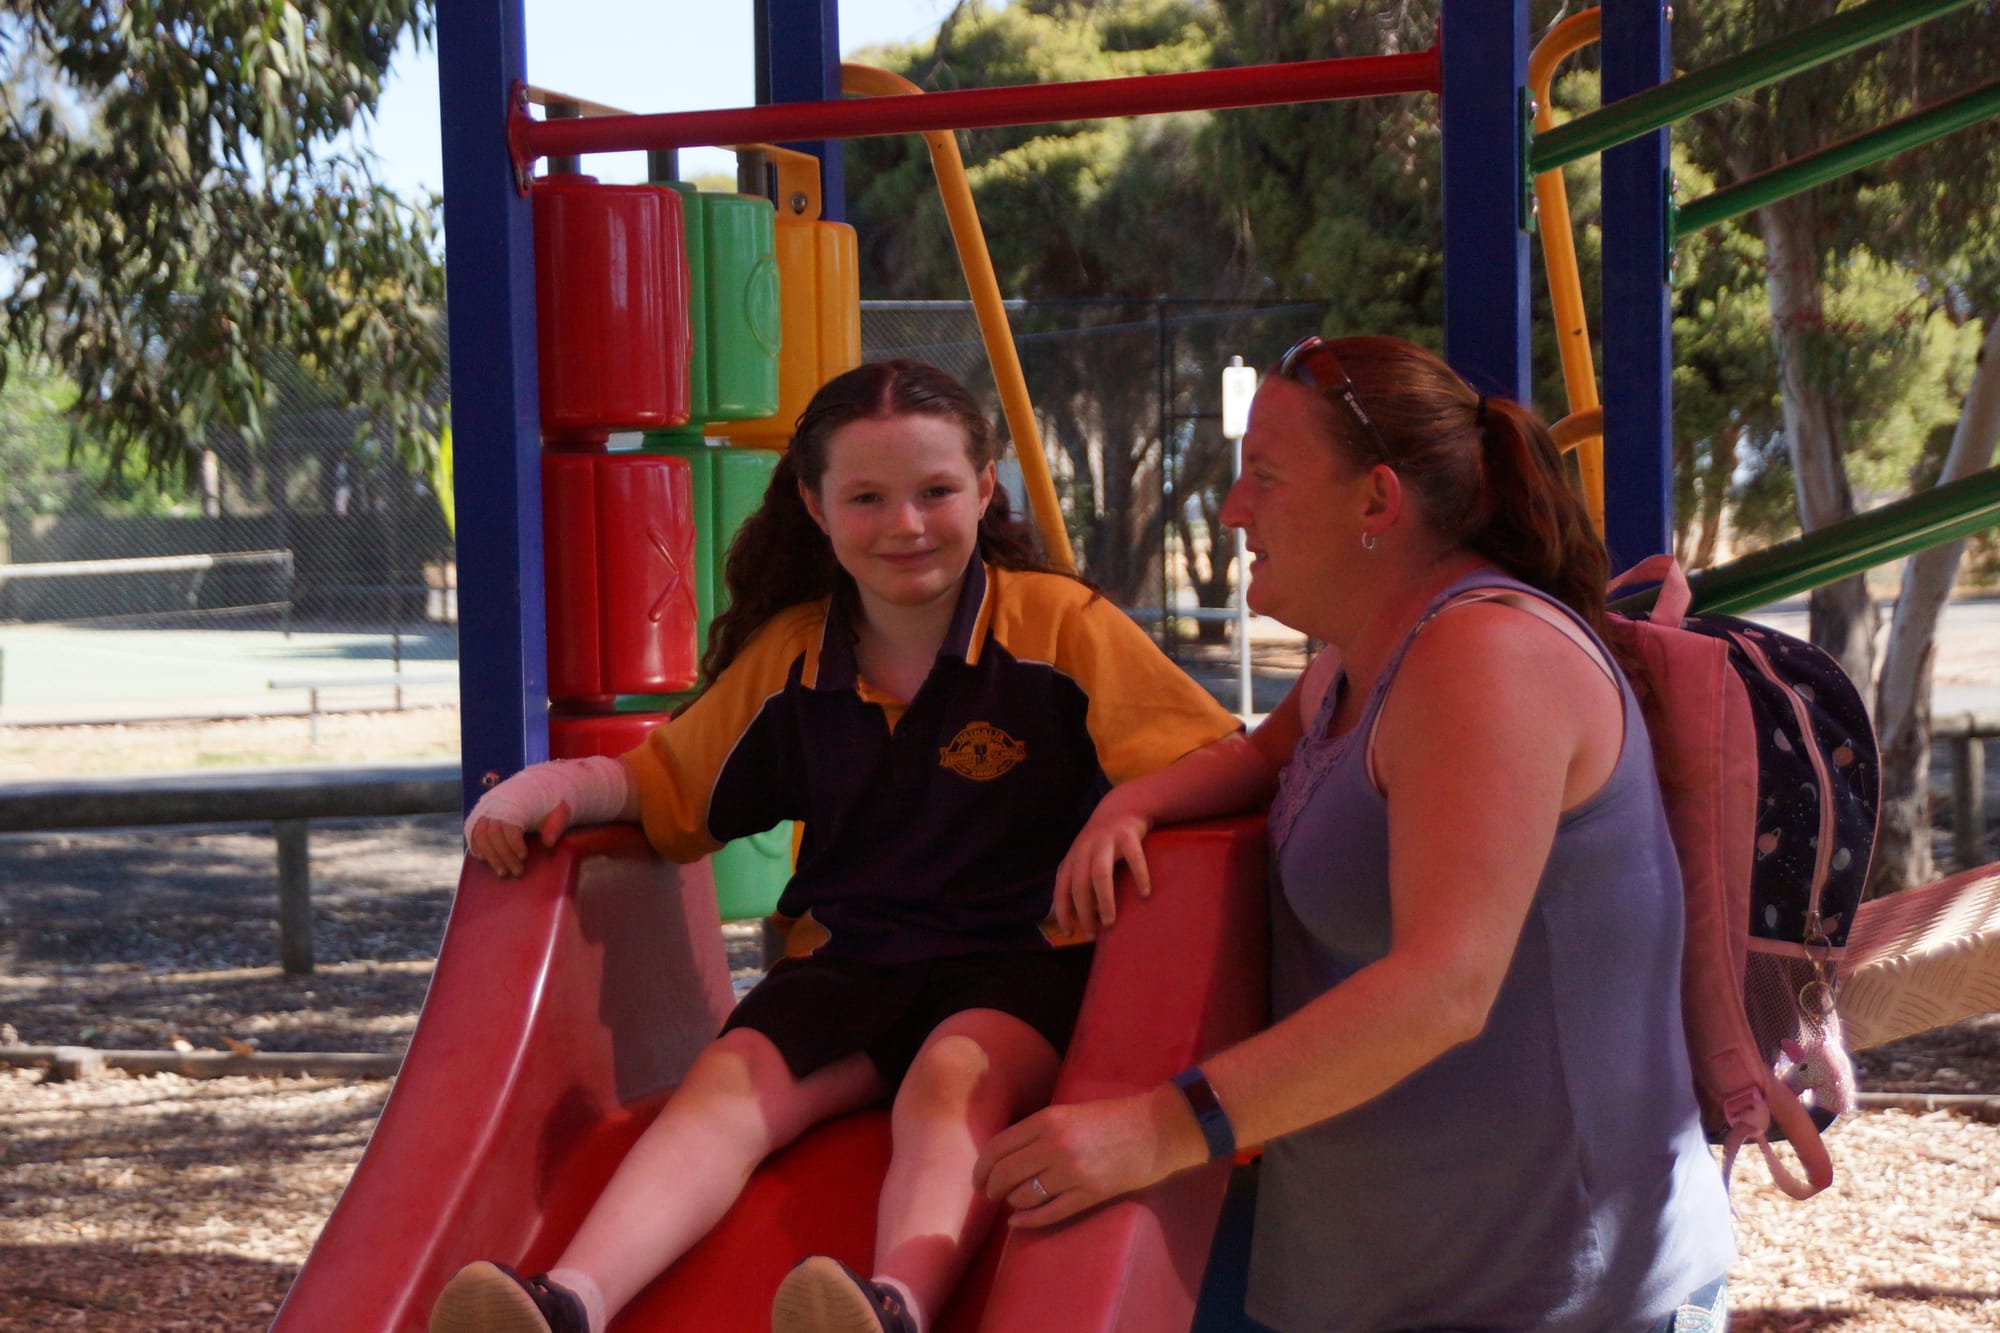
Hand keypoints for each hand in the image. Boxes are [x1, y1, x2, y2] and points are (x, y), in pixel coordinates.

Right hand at [466, 800, 575, 877]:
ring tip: (502, 872)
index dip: (514, 844)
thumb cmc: (549, 803)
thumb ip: (555, 825)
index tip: (524, 857)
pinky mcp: (480, 813)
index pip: (509, 826)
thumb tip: (548, 843)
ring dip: (490, 856)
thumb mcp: (559, 811)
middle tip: (517, 872)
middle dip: (504, 856)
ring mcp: (486, 809)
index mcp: (516, 802)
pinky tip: (484, 859)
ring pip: (480, 835)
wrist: (536, 786)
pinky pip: (472, 831)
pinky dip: (476, 846)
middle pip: (493, 834)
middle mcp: (496, 804)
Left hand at [972, 1087, 1206, 1228]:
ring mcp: (1072, 1172)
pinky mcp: (1089, 1194)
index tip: (978, 1178)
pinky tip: (1017, 1222)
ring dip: (1012, 1202)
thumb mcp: (1068, 1113)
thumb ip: (1037, 1131)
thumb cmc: (1112, 1117)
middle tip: (989, 1194)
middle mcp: (1054, 1146)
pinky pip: (1049, 1213)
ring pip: (1023, 1196)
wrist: (1156, 1129)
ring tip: (1012, 1202)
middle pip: (1004, 1174)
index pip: (998, 1148)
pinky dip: (1027, 1221)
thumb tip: (1004, 1156)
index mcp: (1047, 1120)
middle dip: (991, 1188)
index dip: (982, 1167)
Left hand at [1053, 807, 1151, 939]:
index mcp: (1072, 859)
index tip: (1069, 933)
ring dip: (1104, 900)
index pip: (1061, 888)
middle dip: (1083, 912)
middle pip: (1079, 885)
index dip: (1062, 911)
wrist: (1121, 806)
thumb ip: (1077, 881)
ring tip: (1110, 922)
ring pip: (1100, 874)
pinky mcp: (1127, 835)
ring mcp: (1105, 842)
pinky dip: (1139, 875)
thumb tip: (1073, 917)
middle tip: (1092, 934)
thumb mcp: (1083, 859)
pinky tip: (1144, 893)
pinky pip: (1133, 858)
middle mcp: (1085, 850)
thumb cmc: (1101, 843)